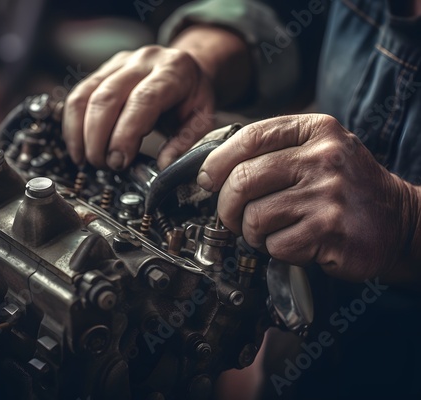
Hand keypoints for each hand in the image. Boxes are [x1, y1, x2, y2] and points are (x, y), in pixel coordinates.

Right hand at [63, 45, 214, 170]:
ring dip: (81, 133)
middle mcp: (144, 60)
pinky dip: (73, 124)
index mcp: (173, 70)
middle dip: (99, 138)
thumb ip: (186, 142)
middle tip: (104, 165)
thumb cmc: (192, 96)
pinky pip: (79, 95)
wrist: (185, 68)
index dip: (126, 133)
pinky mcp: (103, 70)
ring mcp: (120, 63)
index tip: (118, 161)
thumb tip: (164, 166)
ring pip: (86, 94)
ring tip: (88, 160)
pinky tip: (78, 147)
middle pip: (108, 97)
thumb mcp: (202, 118)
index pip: (143, 100)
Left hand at [197, 114, 419, 281]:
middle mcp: (323, 158)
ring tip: (271, 231)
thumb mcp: (318, 150)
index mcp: (316, 130)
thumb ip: (274, 151)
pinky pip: (276, 245)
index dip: (217, 161)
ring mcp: (328, 194)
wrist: (397, 219)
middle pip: (243, 179)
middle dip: (227, 205)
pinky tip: (295, 242)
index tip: (206, 179)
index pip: (250, 137)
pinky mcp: (330, 231)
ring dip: (252, 232)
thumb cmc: (346, 186)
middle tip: (232, 216)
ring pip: (255, 217)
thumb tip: (214, 168)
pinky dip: (276, 249)